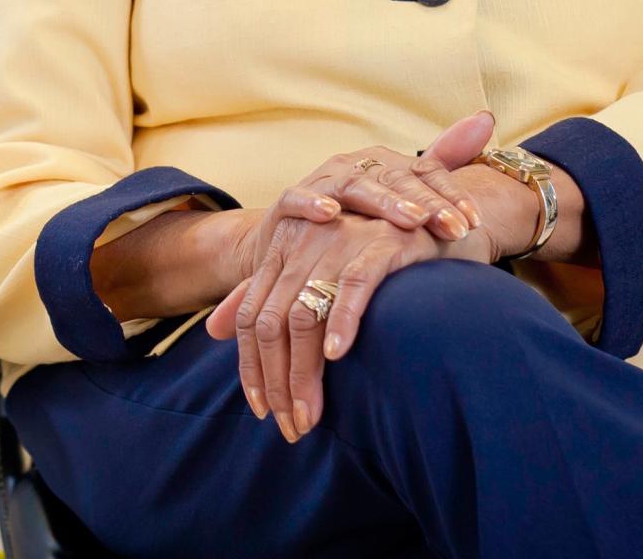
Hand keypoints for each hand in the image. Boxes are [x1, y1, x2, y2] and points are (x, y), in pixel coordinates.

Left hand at [201, 114, 502, 442]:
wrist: (430, 215)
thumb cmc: (367, 251)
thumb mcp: (311, 270)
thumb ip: (265, 297)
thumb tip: (213, 331)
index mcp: (282, 252)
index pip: (254, 319)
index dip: (252, 367)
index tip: (262, 411)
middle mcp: (303, 245)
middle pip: (274, 323)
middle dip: (278, 381)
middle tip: (292, 427)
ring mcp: (339, 243)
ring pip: (305, 313)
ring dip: (305, 371)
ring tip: (312, 413)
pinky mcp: (380, 243)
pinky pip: (355, 284)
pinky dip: (343, 321)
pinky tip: (338, 356)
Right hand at [270, 111, 499, 244]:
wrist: (294, 242)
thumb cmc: (357, 221)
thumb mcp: (401, 195)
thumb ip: (442, 160)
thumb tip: (486, 118)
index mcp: (385, 164)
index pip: (426, 170)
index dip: (451, 195)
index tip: (474, 222)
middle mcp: (355, 166)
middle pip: (396, 179)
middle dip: (428, 205)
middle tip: (454, 229)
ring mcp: (321, 182)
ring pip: (354, 187)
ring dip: (383, 202)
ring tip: (410, 218)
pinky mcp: (287, 203)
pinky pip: (297, 199)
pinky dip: (312, 204)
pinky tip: (330, 214)